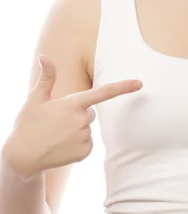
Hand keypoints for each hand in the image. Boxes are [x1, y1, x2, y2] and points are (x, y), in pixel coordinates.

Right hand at [3, 55, 142, 178]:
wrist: (22, 157)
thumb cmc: (28, 124)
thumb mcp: (36, 99)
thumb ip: (47, 77)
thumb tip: (44, 56)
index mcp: (73, 104)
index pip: (103, 93)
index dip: (123, 87)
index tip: (139, 83)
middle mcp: (82, 120)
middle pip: (90, 112)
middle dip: (77, 115)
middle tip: (57, 122)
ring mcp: (84, 137)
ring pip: (87, 129)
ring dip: (75, 130)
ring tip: (56, 135)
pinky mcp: (84, 152)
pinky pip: (87, 144)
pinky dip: (77, 144)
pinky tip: (61, 146)